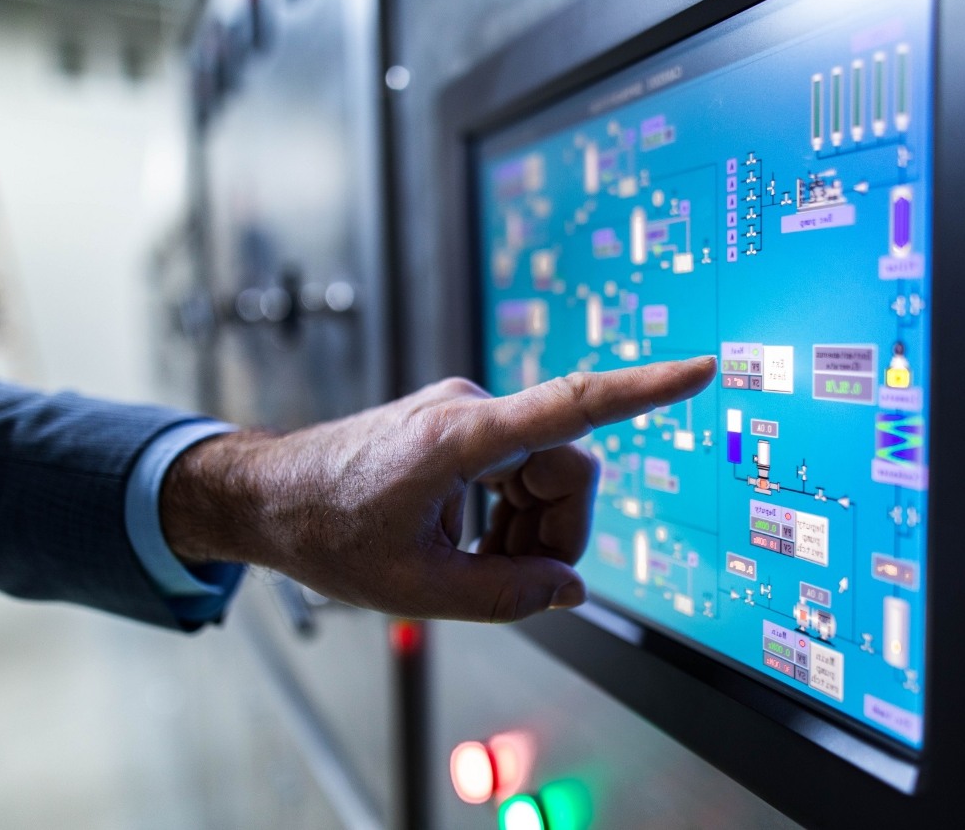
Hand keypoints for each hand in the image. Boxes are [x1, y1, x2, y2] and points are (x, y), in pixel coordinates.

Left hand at [161, 357, 715, 621]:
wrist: (264, 495)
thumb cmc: (326, 532)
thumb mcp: (417, 587)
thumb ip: (506, 595)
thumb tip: (570, 591)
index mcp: (464, 436)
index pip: (574, 404)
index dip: (646, 390)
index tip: (701, 369)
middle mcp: (472, 411)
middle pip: (568, 469)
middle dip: (558, 535)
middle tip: (522, 587)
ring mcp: (464, 416)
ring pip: (544, 474)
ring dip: (530, 531)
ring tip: (479, 571)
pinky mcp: (457, 428)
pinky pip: (515, 470)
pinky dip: (509, 517)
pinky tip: (469, 549)